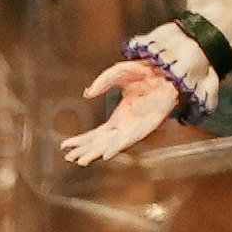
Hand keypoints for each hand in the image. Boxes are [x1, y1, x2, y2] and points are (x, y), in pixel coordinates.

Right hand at [65, 56, 180, 167]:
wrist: (167, 70)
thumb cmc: (145, 71)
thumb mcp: (118, 73)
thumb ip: (102, 81)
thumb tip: (87, 94)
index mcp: (118, 118)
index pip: (95, 135)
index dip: (80, 141)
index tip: (65, 147)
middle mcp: (125, 127)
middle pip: (100, 143)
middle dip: (85, 151)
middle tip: (69, 159)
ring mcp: (135, 128)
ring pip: (112, 145)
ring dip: (97, 153)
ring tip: (82, 161)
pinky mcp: (146, 126)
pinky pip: (129, 140)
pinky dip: (116, 147)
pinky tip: (106, 154)